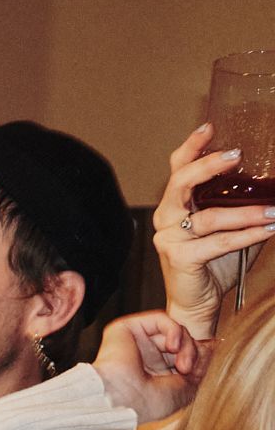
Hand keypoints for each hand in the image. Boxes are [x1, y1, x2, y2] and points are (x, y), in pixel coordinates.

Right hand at [92, 310, 209, 424]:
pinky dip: (174, 330)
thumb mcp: (185, 391)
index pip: (183, 354)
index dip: (197, 358)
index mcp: (155, 373)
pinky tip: (173, 346)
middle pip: (181, 341)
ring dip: (186, 345)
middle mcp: (146, 356)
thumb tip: (211, 347)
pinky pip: (161, 319)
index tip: (200, 369)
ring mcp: (137, 341)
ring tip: (182, 362)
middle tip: (188, 368)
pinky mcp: (127, 328)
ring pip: (174, 331)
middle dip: (192, 353)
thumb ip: (200, 368)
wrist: (121, 401)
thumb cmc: (146, 404)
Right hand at [152, 124, 274, 339]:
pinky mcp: (179, 258)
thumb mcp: (232, 226)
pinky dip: (246, 236)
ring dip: (246, 213)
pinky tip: (267, 230)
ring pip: (208, 217)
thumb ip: (245, 206)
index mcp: (176, 205)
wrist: (198, 302)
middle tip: (237, 156)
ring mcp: (170, 239)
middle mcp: (166, 218)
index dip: (191, 147)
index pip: (178, 169)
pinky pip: (217, 242)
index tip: (209, 127)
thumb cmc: (214, 263)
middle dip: (208, 166)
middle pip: (180, 183)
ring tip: (273, 211)